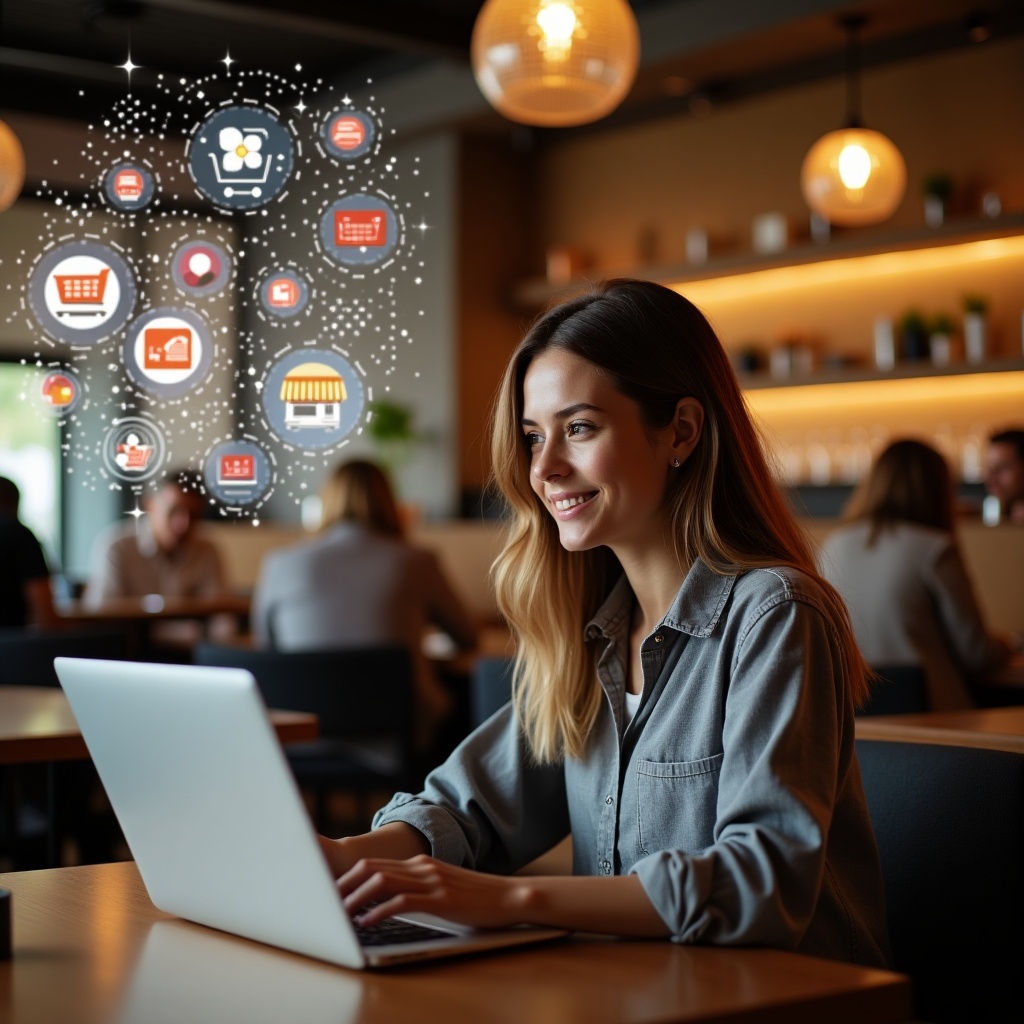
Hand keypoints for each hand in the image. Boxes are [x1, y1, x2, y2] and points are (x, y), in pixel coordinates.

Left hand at [338, 855, 534, 929]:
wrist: (511, 896)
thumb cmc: (477, 899)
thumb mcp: (443, 889)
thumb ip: (418, 890)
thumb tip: (386, 904)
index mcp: (421, 863)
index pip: (375, 864)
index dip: (349, 878)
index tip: (332, 894)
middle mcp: (422, 866)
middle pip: (372, 869)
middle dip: (344, 886)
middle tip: (326, 904)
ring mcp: (432, 881)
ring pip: (381, 882)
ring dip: (356, 899)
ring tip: (340, 915)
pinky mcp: (441, 899)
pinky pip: (402, 901)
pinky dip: (379, 911)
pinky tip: (368, 923)